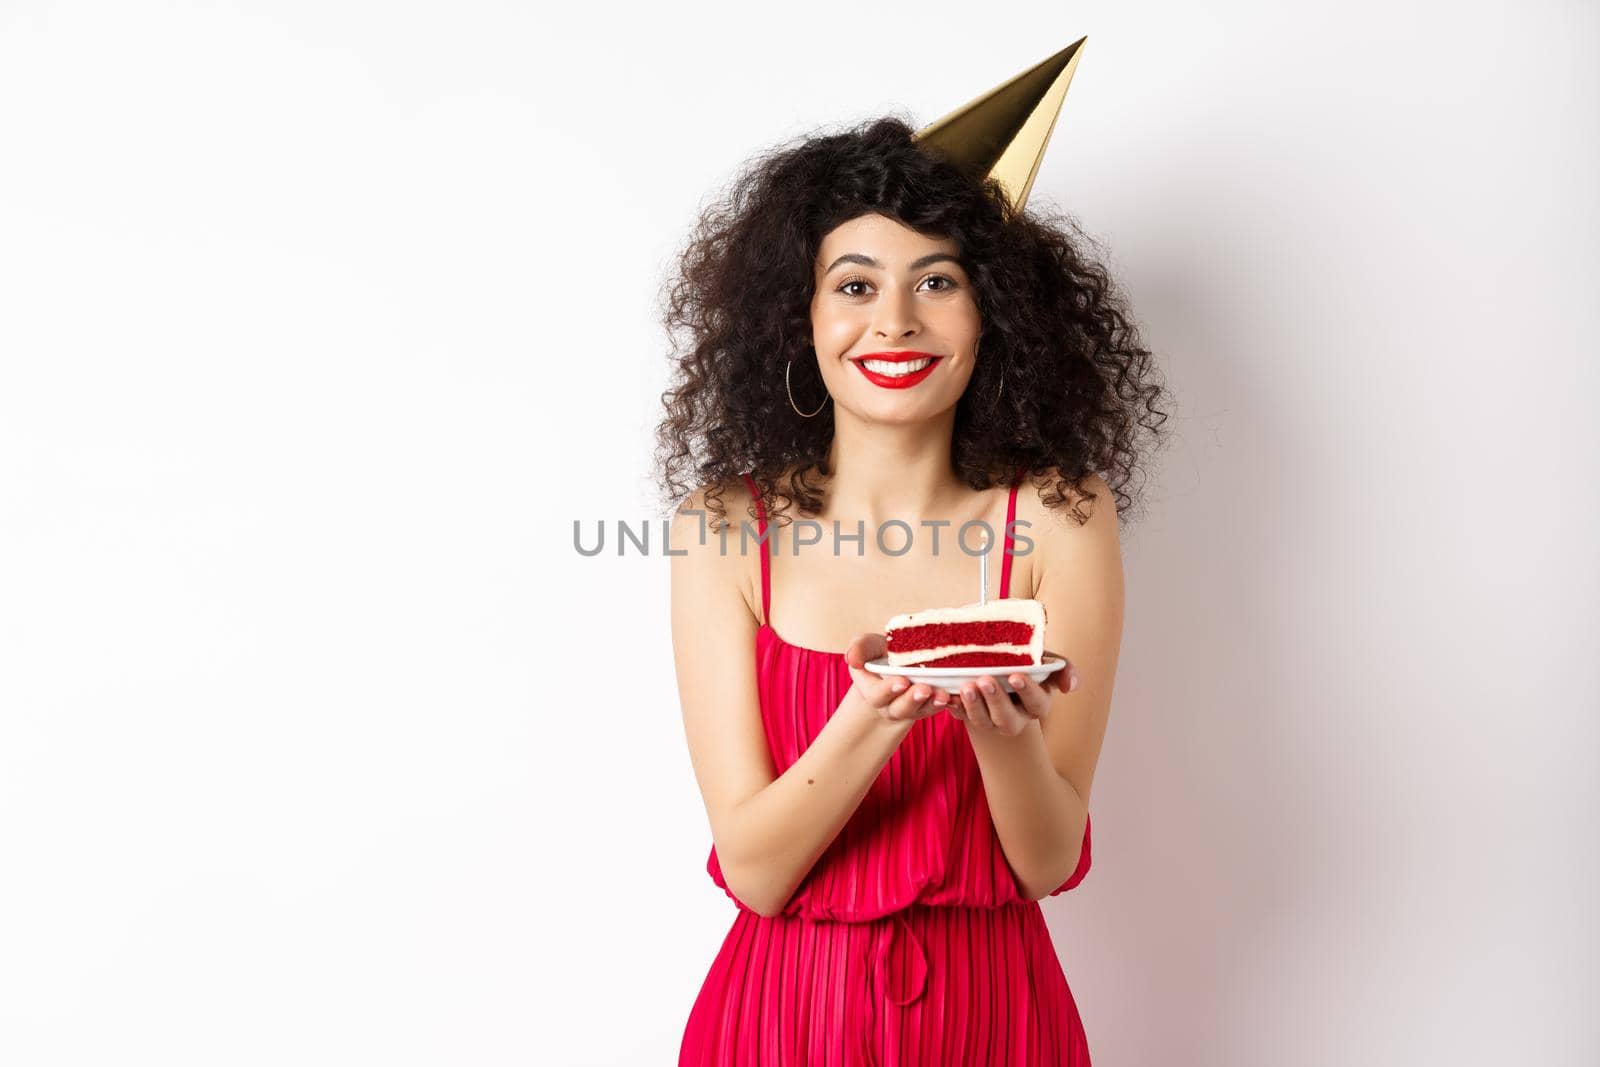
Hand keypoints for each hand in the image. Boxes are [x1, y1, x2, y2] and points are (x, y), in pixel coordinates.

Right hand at [844, 633, 957, 724]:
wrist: (898, 663)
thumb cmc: (880, 654)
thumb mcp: (868, 646)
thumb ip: (860, 648)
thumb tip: (851, 657)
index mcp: (873, 691)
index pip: (877, 695)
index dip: (888, 690)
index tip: (901, 681)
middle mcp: (892, 704)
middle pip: (901, 708)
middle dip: (913, 700)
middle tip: (925, 689)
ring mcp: (913, 707)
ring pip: (921, 710)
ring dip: (932, 703)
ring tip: (943, 694)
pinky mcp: (930, 705)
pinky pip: (939, 707)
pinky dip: (949, 703)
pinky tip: (957, 696)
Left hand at [947, 652, 1077, 736]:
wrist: (998, 667)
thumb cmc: (1026, 664)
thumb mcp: (1045, 662)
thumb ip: (1062, 668)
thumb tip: (1070, 686)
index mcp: (1036, 705)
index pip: (1037, 703)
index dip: (1027, 691)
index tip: (1015, 676)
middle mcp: (1014, 718)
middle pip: (1007, 719)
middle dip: (996, 700)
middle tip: (985, 680)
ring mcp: (990, 721)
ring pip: (982, 722)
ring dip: (973, 706)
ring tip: (966, 686)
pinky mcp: (968, 717)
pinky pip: (959, 716)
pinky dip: (953, 706)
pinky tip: (948, 695)